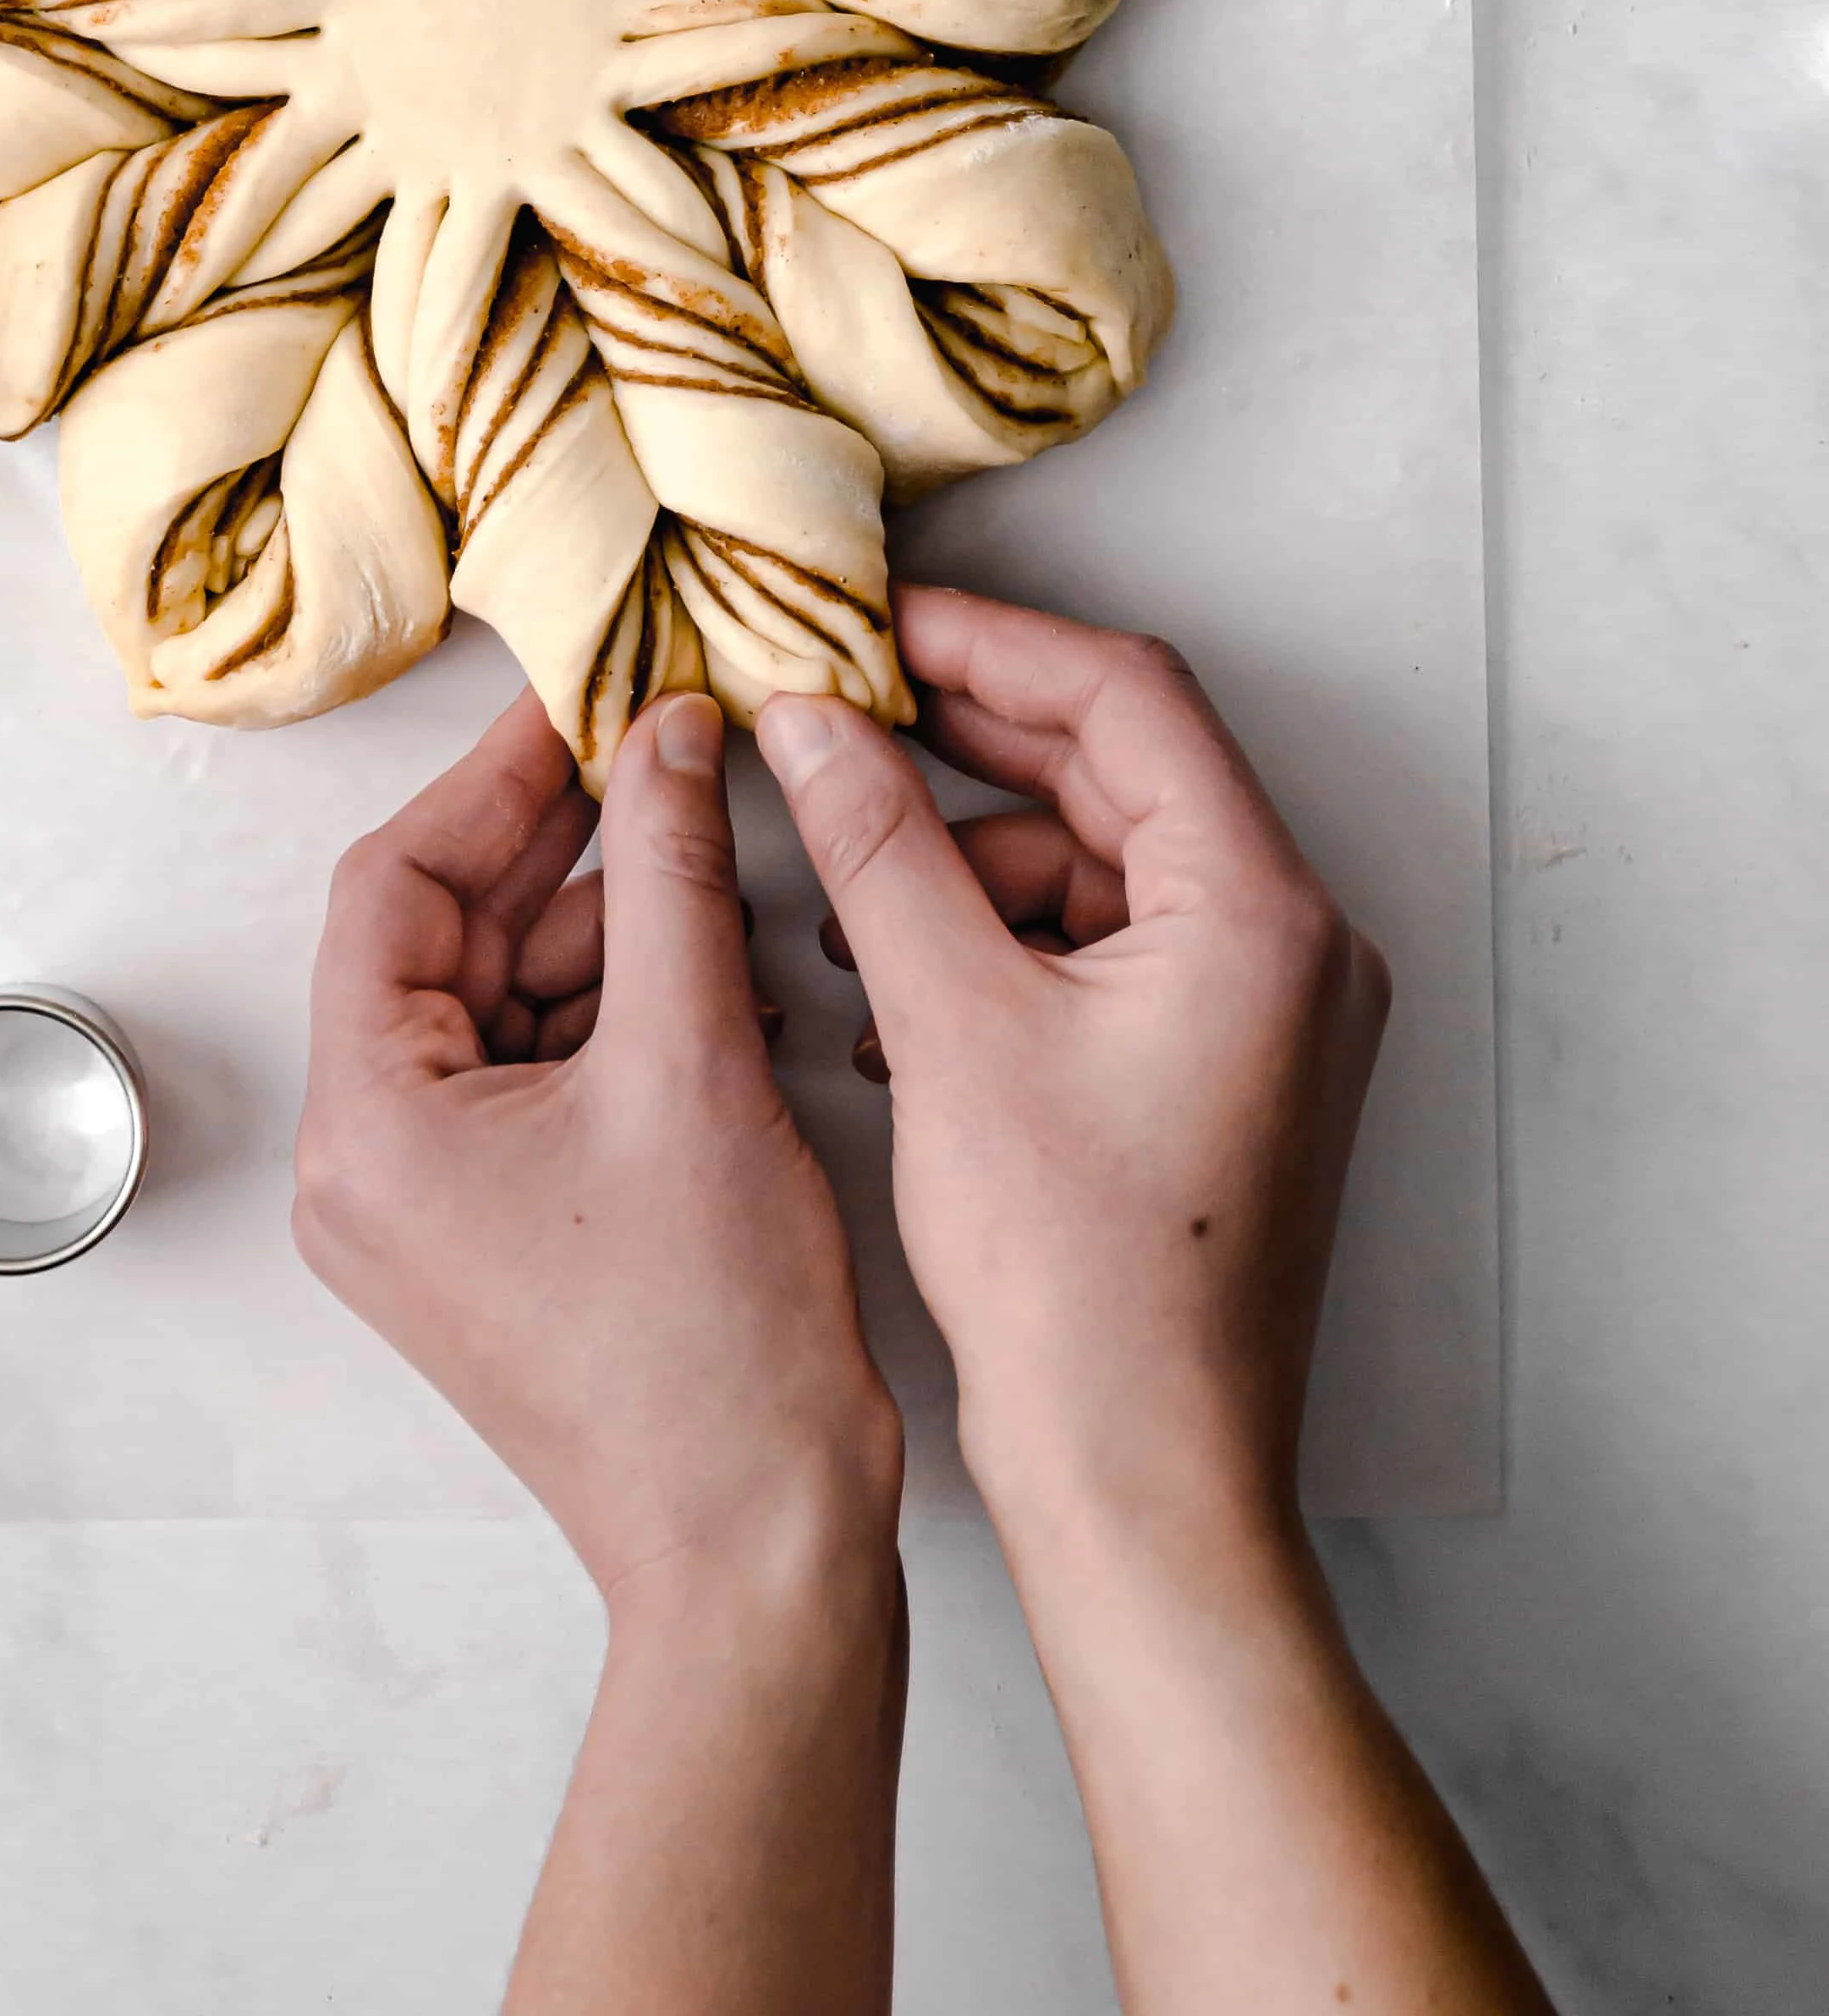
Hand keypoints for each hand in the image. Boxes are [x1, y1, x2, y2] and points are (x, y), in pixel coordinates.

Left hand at [295, 684, 899, 1594]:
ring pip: (500, 1002)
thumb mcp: (693, 1062)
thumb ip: (674, 874)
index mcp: (366, 1127)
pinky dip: (617, 1018)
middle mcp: (364, 1169)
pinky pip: (534, 1075)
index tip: (581, 703)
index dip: (495, 781)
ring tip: (713, 878)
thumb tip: (665, 733)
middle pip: (444, 940)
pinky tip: (716, 985)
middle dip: (560, 851)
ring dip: (606, 935)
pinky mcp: (494, 1235)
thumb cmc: (713, 1347)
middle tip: (657, 753)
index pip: (396, 887)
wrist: (757, 1547)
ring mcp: (425, 1211)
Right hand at [756, 583, 1386, 1536]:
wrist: (1146, 1482)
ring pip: (1106, 864)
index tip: (874, 627)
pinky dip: (1009, 944)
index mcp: (1262, 911)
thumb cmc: (1077, 1284)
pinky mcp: (1231, 1070)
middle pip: (1122, 771)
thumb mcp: (948, 1026)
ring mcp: (1273, 1013)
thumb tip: (812, 720)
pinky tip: (901, 995)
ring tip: (847, 902)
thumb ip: (875, 846)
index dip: (990, 643)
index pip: (1127, 697)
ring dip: (974, 861)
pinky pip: (1114, 948)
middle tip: (838, 716)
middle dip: (971, 745)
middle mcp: (1297, 946)